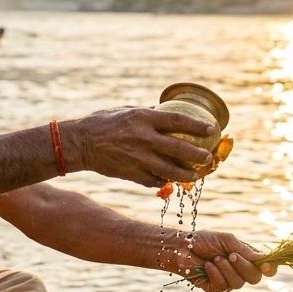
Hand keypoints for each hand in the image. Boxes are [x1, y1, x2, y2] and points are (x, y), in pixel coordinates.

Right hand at [61, 107, 216, 187]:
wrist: (80, 143)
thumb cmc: (102, 123)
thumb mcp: (126, 110)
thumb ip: (148, 113)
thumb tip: (167, 112)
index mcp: (142, 118)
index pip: (177, 121)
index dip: (197, 126)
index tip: (212, 129)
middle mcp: (142, 138)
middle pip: (178, 149)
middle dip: (197, 155)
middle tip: (207, 158)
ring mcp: (137, 158)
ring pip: (169, 170)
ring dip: (186, 174)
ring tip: (195, 175)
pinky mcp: (130, 173)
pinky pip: (153, 180)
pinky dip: (164, 180)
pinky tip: (170, 180)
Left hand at [168, 230, 276, 291]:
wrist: (183, 247)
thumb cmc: (206, 241)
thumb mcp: (228, 242)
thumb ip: (246, 251)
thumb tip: (265, 259)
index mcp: (247, 258)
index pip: (266, 268)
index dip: (269, 268)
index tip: (264, 265)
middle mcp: (241, 272)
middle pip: (255, 278)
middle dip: (244, 267)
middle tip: (231, 255)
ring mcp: (229, 281)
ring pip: (239, 283)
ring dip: (226, 269)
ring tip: (215, 258)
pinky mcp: (216, 288)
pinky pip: (223, 286)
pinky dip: (215, 274)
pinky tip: (207, 266)